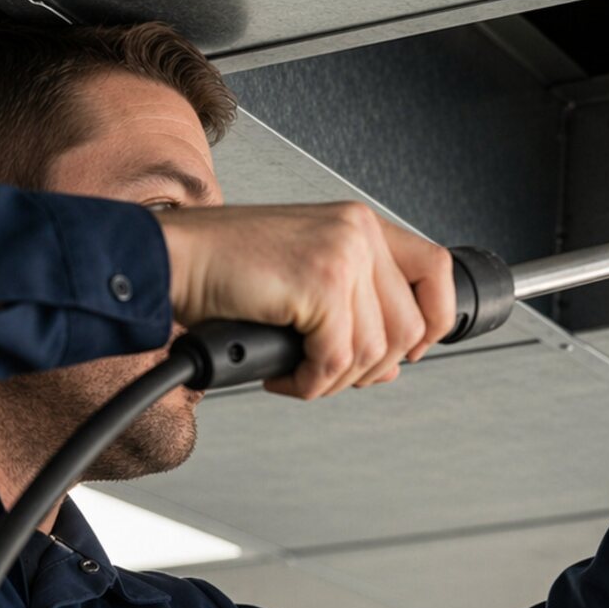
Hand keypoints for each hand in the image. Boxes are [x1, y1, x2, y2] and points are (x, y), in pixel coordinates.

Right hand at [157, 202, 454, 398]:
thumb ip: (355, 310)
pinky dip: (310, 383)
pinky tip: (282, 373)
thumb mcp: (305, 278)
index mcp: (359, 225)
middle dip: (370, 367)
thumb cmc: (224, 268)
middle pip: (410, 326)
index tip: (410, 350)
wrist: (172, 259)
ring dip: (335, 379)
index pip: (436, 271)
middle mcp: (358, 231)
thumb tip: (392, 364)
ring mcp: (343, 253)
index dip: (435, 321)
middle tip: (326, 371)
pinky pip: (337, 360)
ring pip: (375, 351)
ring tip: (297, 371)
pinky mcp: (321, 282)